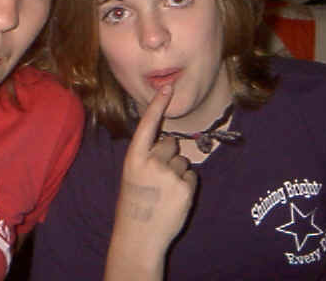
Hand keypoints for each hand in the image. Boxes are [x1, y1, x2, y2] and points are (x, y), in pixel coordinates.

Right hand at [105, 85, 196, 279]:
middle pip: (171, 144)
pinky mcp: (186, 188)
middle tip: (157, 180)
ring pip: (183, 161)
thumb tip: (167, 143)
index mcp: (134, 157)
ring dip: (177, 174)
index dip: (157, 105)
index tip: (168, 87)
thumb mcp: (133, 175)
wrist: (138, 237)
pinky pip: (192, 177)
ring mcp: (169, 174)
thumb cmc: (135, 204)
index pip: (147, 125)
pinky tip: (174, 200)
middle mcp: (151, 162)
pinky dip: (186, 187)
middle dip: (168, 157)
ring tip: (164, 193)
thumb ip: (147, 157)